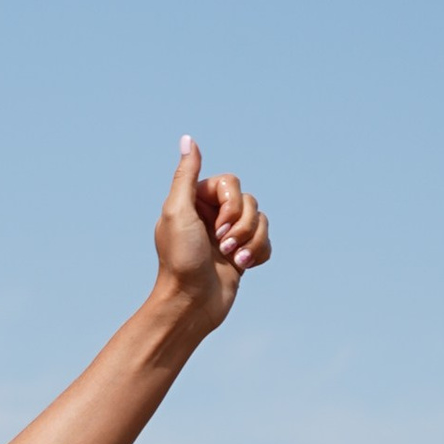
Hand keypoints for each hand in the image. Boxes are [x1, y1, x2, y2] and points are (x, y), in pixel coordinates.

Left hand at [154, 137, 270, 334]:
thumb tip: (188, 139)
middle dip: (241, 225)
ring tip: (232, 260)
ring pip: (260, 220)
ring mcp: (228, 235)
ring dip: (250, 241)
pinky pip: (266, 240)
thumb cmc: (180, 260)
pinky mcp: (242, 254)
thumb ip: (186, 175)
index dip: (231, 203)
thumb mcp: (177, 212)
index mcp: (195, 201)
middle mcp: (212, 215)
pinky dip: (258, 253)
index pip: (231, 182)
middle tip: (221, 246)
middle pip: (248, 200)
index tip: (215, 227)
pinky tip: (242, 267)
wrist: (190, 305)